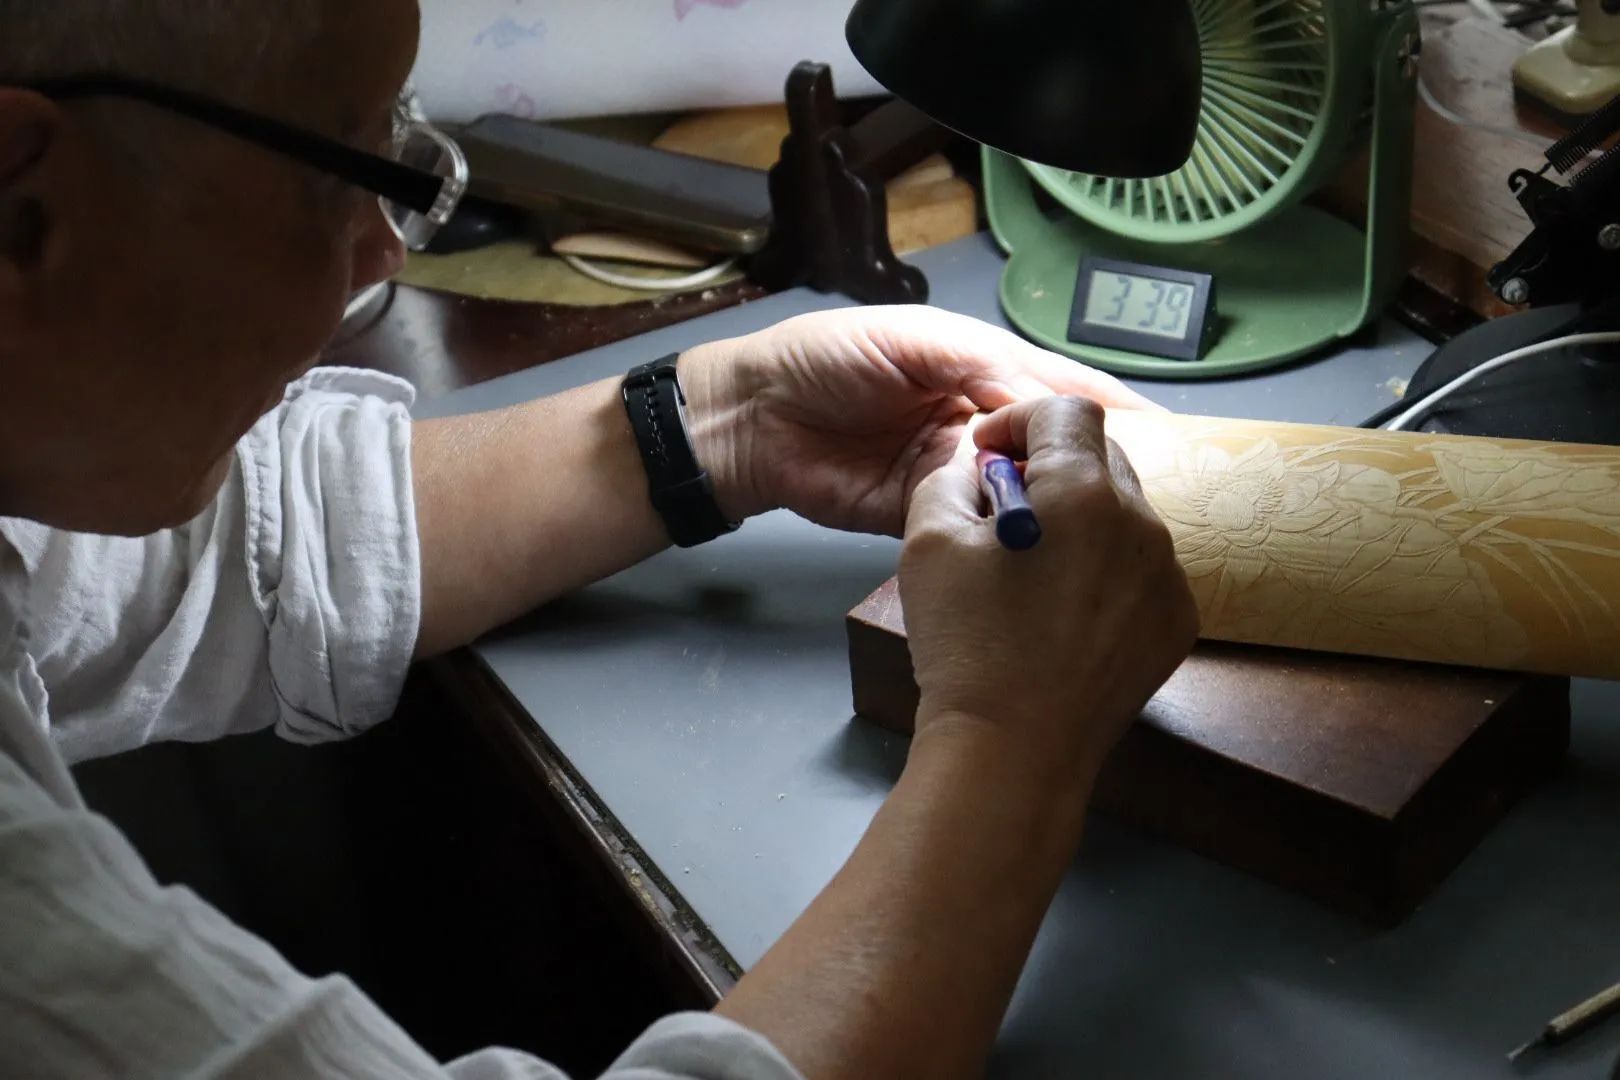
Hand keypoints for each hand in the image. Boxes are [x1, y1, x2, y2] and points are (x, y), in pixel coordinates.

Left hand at [679, 306, 1161, 534]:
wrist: (750, 418)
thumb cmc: (823, 358)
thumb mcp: (911, 339)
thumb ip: (981, 365)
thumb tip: (1043, 404)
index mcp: (982, 369)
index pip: (1061, 389)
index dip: (1112, 409)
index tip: (1171, 434)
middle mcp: (978, 423)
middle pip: (1053, 449)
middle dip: (1097, 468)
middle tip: (1152, 497)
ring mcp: (955, 474)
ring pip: (1023, 494)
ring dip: (1058, 509)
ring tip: (1115, 530)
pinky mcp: (926, 518)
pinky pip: (977, 530)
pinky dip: (1006, 538)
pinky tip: (1047, 550)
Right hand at [899, 396, 1198, 789]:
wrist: (1013, 750)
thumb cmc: (966, 644)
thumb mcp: (926, 542)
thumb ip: (951, 478)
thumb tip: (981, 470)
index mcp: (1084, 492)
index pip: (1065, 410)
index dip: (1019, 419)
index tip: (990, 455)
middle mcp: (1143, 523)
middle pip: (1101, 457)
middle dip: (1050, 469)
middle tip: (1004, 513)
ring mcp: (1168, 576)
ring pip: (1124, 516)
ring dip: (1081, 522)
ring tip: (1033, 572)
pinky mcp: (1177, 622)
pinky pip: (1142, 570)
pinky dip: (1106, 572)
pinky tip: (1064, 614)